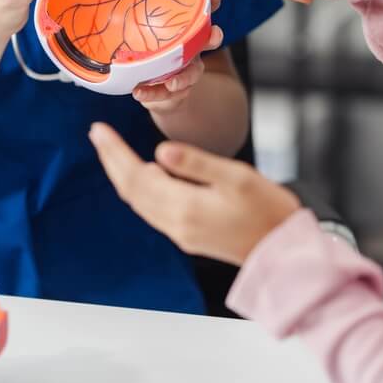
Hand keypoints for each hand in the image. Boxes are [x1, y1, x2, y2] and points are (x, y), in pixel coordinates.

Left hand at [88, 122, 300, 264]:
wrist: (285, 251)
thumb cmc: (268, 210)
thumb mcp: (236, 177)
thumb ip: (196, 162)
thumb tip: (160, 151)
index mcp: (184, 207)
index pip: (136, 175)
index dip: (114, 152)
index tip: (98, 130)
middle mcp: (176, 224)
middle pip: (130, 189)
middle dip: (111, 160)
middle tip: (97, 135)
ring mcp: (180, 233)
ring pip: (138, 202)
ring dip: (122, 175)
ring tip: (111, 151)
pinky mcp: (188, 236)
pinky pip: (152, 211)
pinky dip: (140, 190)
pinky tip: (144, 175)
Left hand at [133, 0, 222, 112]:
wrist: (147, 86)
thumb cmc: (141, 48)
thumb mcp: (133, 24)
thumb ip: (124, 6)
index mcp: (183, 26)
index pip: (203, 7)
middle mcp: (190, 46)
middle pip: (209, 38)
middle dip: (214, 35)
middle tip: (212, 35)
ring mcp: (185, 69)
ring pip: (195, 71)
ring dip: (185, 76)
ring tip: (172, 83)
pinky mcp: (175, 90)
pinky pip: (168, 93)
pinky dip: (154, 94)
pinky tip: (139, 93)